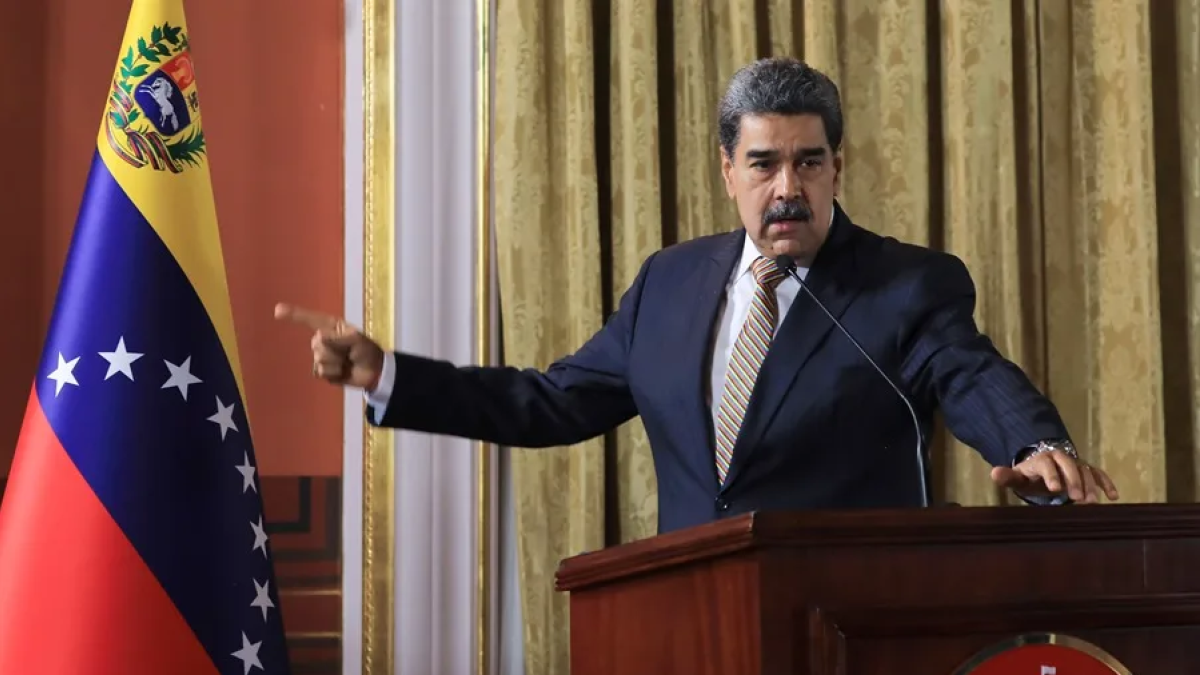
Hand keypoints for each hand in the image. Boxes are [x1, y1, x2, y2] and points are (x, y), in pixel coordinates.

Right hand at [274, 303, 385, 390]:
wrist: (373, 372)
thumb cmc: (367, 351)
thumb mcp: (356, 339)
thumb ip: (338, 338)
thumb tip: (320, 338)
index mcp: (331, 327)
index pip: (310, 320)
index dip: (294, 315)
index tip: (277, 311)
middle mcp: (323, 339)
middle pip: (317, 343)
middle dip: (335, 350)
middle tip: (349, 353)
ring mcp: (320, 356)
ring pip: (319, 358)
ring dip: (337, 362)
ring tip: (347, 362)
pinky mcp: (321, 371)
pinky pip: (321, 371)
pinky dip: (334, 373)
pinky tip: (343, 372)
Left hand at [990, 450, 1118, 503]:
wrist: (1044, 470)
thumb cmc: (1030, 476)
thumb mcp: (1018, 478)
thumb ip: (1008, 477)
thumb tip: (994, 473)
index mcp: (1042, 459)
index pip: (1047, 464)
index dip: (1051, 475)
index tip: (1055, 489)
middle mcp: (1061, 458)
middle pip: (1069, 465)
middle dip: (1074, 481)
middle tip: (1078, 499)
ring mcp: (1076, 464)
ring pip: (1086, 471)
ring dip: (1091, 486)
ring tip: (1092, 503)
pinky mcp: (1088, 470)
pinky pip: (1099, 474)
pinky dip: (1106, 483)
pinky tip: (1113, 497)